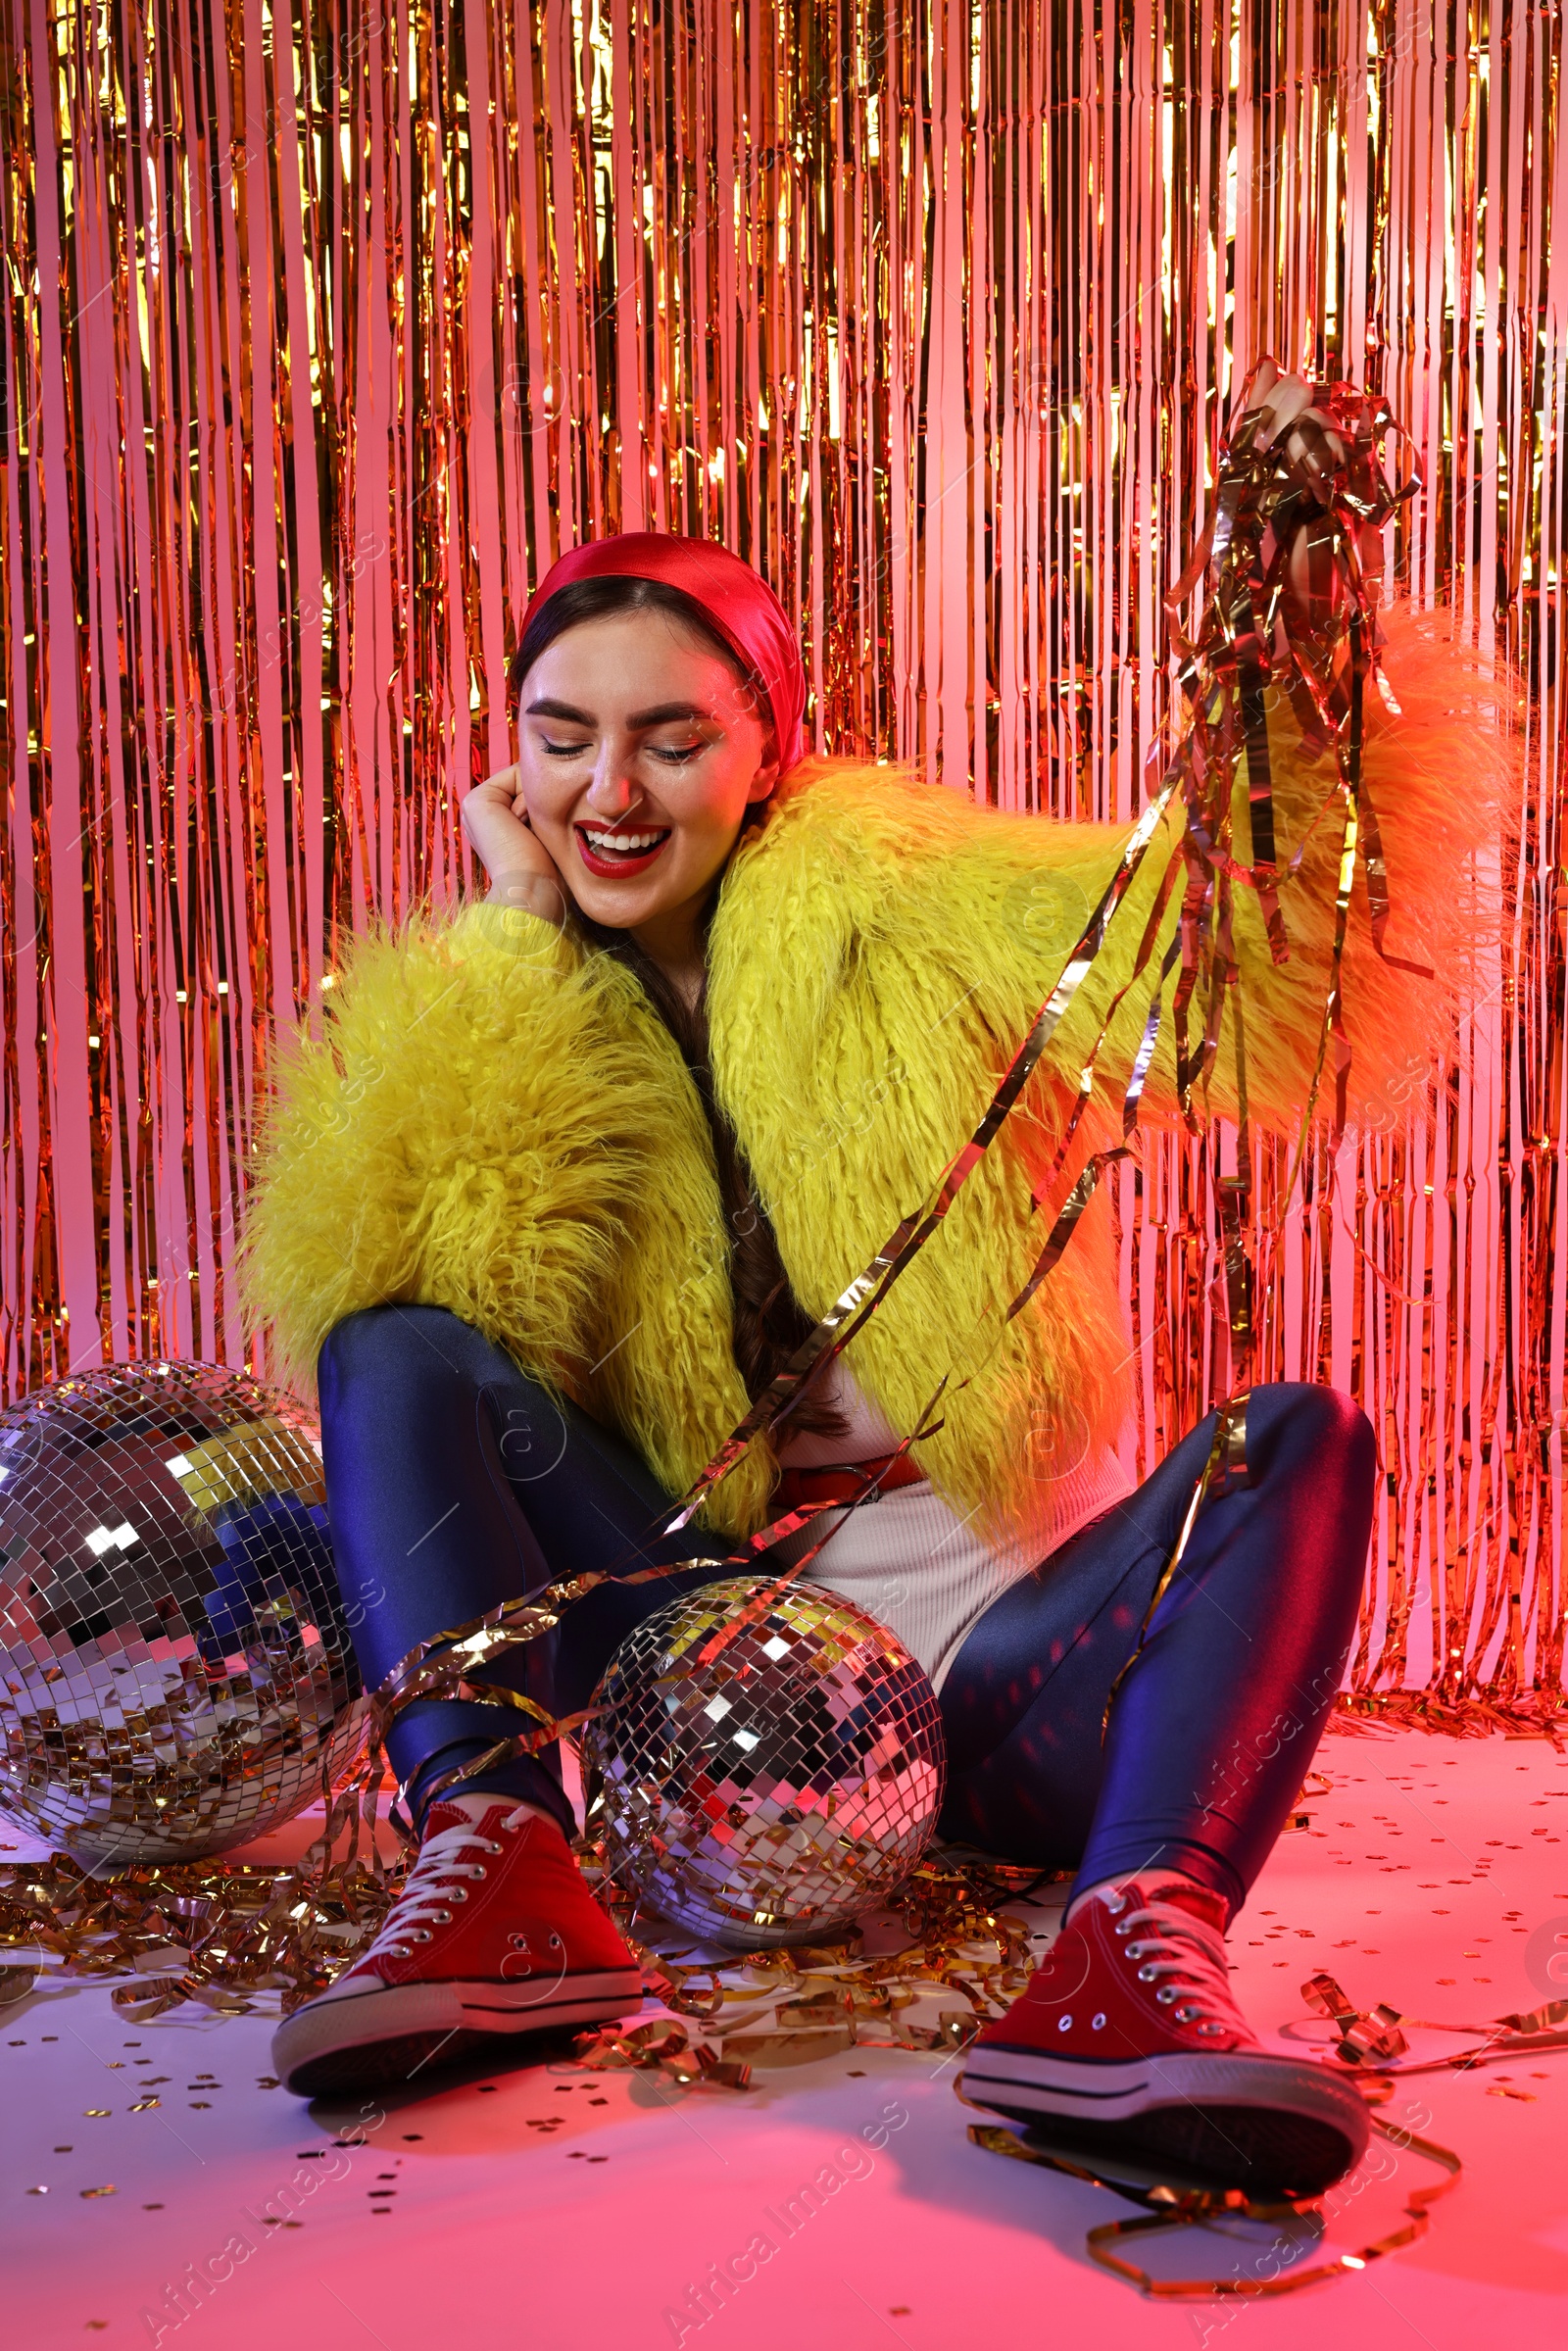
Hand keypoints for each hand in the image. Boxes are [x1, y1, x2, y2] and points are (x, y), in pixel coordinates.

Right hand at [461, 766, 568, 923]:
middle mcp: (481, 813)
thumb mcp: (547, 835)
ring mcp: (474, 806)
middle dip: (542, 804)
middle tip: (534, 839)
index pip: (532, 791)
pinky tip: (522, 828)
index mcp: (494, 822)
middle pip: (528, 783)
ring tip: (528, 836)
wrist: (531, 892)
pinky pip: (519, 776)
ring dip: (538, 804)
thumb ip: (544, 809)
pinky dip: (531, 800)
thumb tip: (563, 783)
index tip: (541, 840)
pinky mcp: (475, 801)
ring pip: (526, 779)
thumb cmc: (547, 873)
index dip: (548, 808)